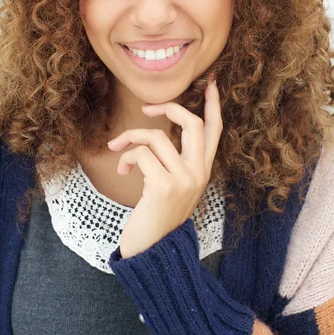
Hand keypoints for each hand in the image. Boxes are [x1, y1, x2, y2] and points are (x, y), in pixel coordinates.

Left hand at [107, 76, 222, 257]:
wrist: (152, 251)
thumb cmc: (157, 216)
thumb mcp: (173, 186)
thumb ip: (174, 161)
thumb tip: (156, 134)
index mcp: (203, 171)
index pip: (214, 131)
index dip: (213, 104)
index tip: (211, 82)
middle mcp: (199, 173)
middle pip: (192, 123)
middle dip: (168, 108)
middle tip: (147, 108)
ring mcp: (184, 180)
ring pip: (157, 137)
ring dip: (131, 138)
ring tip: (118, 150)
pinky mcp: (163, 186)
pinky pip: (141, 154)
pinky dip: (127, 156)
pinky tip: (124, 170)